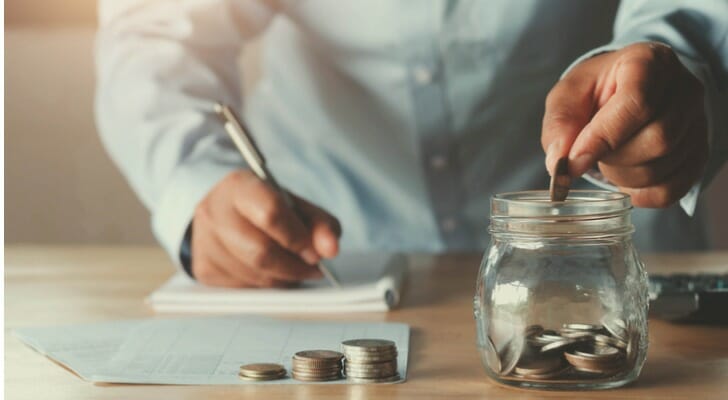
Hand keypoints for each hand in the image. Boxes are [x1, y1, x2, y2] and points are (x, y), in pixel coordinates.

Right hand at [191, 170, 340, 287]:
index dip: (298, 238)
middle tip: (312, 268)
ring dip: (283, 279)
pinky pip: (244, 289)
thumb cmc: (266, 208)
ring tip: (294, 270)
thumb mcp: (297, 207)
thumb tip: (330, 250)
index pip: (271, 214)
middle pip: (261, 252)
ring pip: (254, 275)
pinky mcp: (203, 268)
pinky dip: (266, 286)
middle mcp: (214, 212)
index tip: (315, 252)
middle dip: (294, 267)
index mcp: (240, 186)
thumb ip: (320, 224)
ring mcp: (204, 242)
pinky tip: (272, 273)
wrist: (225, 213)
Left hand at [542, 42, 707, 206]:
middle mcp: (684, 89)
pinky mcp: (699, 150)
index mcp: (648, 63)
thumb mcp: (568, 95)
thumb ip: (560, 125)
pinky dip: (643, 194)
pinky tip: (625, 180)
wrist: (625, 91)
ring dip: (624, 176)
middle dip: (614, 158)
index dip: (602, 138)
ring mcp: (698, 121)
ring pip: (666, 165)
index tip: (574, 161)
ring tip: (609, 159)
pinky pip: (675, 187)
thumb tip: (559, 163)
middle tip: (592, 153)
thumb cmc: (596, 90)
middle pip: (657, 138)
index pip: (637, 104)